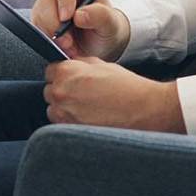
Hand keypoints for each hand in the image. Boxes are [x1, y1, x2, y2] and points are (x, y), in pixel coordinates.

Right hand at [30, 0, 130, 59]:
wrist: (100, 42)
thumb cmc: (107, 27)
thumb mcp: (112, 22)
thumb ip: (101, 16)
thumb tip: (79, 16)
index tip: (67, 17)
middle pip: (46, 0)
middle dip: (54, 24)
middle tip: (68, 43)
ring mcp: (46, 6)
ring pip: (39, 17)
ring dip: (52, 37)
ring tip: (71, 48)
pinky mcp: (40, 22)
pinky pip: (37, 31)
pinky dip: (49, 43)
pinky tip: (64, 49)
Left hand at [43, 59, 185, 132]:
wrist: (145, 110)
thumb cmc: (127, 87)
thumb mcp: (102, 65)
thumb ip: (80, 64)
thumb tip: (70, 65)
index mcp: (66, 72)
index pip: (50, 71)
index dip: (63, 75)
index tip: (73, 80)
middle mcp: (60, 92)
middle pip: (50, 90)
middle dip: (63, 91)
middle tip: (83, 95)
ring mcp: (64, 114)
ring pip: (54, 109)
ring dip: (65, 108)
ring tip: (88, 109)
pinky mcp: (70, 131)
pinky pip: (62, 125)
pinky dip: (71, 123)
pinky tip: (89, 119)